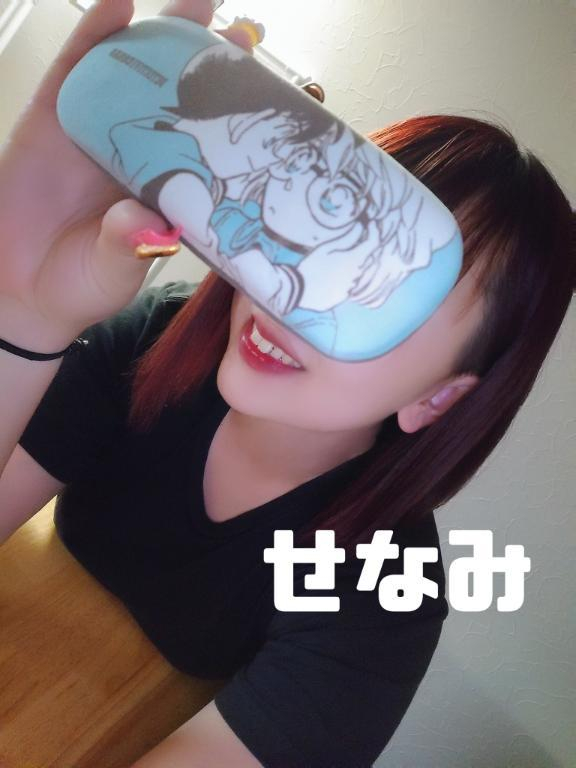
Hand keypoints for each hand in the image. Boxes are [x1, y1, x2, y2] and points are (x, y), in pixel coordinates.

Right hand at [0, 0, 259, 351]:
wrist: (20, 290)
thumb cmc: (81, 284)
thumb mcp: (116, 272)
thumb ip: (130, 247)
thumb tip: (148, 223)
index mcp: (163, 187)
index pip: (203, 143)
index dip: (230, 115)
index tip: (264, 91)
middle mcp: (135, 153)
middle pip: (175, 97)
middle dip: (205, 63)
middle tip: (240, 31)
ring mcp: (93, 132)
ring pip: (130, 74)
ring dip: (160, 35)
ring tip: (197, 4)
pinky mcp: (51, 120)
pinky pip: (73, 70)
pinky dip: (94, 36)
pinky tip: (120, 6)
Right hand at [297, 222, 381, 311]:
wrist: (299, 291)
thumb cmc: (312, 266)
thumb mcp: (327, 248)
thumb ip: (347, 238)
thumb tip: (361, 227)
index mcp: (354, 260)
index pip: (373, 243)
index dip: (374, 232)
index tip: (370, 225)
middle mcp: (357, 275)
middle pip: (369, 258)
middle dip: (366, 248)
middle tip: (358, 238)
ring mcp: (352, 287)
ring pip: (361, 272)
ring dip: (357, 263)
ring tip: (343, 257)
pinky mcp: (344, 296)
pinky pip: (352, 284)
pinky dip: (348, 276)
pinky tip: (335, 274)